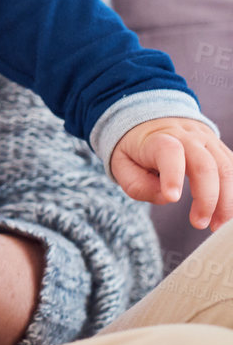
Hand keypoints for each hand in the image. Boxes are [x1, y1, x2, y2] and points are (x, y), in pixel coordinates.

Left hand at [110, 117, 232, 230]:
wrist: (152, 119)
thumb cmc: (136, 149)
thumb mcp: (121, 165)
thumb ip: (138, 186)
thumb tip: (166, 198)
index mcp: (158, 139)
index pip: (170, 152)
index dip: (172, 175)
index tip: (172, 198)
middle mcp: (187, 136)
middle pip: (206, 164)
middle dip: (207, 198)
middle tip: (199, 223)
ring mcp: (207, 140)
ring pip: (226, 168)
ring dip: (226, 200)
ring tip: (216, 225)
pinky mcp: (219, 148)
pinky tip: (226, 213)